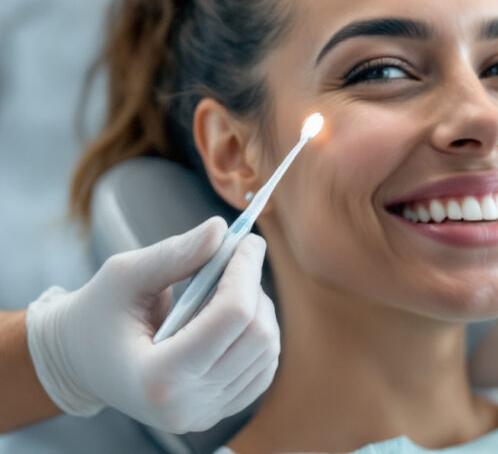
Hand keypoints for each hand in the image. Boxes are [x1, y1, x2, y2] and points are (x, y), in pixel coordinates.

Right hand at [25, 217, 279, 432]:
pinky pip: (264, 367)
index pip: (231, 316)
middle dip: (254, 287)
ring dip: (258, 309)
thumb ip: (175, 254)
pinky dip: (258, 334)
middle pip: (257, 335)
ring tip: (225, 289)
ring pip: (268, 351)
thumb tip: (222, 229)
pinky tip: (229, 318)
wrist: (82, 363)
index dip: (246, 270)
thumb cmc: (97, 315)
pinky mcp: (220, 411)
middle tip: (239, 257)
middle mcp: (186, 406)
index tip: (248, 239)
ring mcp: (206, 414)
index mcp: (157, 377)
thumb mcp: (124, 276)